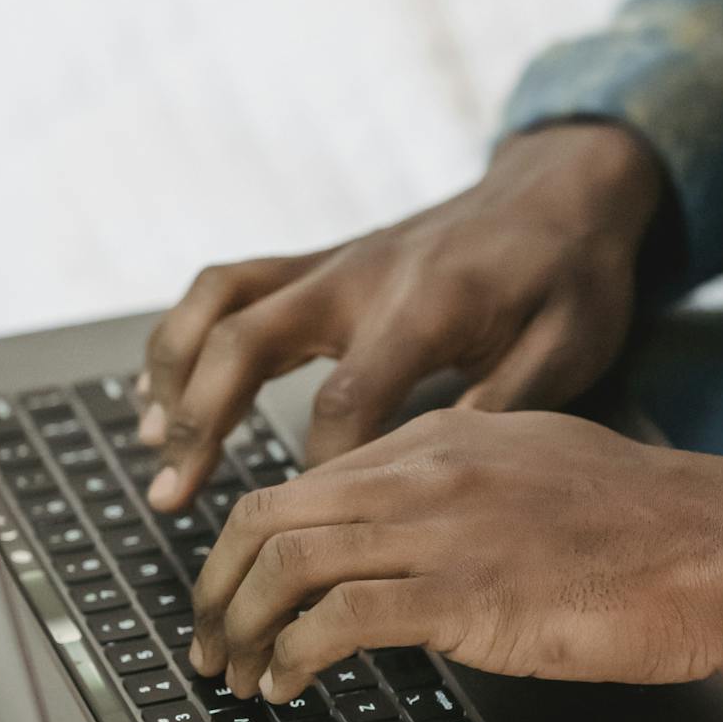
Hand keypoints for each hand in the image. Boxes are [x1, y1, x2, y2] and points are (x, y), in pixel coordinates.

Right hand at [135, 123, 664, 506]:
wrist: (561, 188)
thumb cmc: (571, 274)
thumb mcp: (570, 345)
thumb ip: (506, 406)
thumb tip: (438, 475)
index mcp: (425, 307)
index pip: (346, 402)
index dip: (318, 474)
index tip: (308, 533)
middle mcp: (361, 277)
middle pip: (247, 342)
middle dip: (201, 421)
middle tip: (170, 495)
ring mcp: (332, 263)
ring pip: (219, 303)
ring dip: (174, 369)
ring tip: (151, 442)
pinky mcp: (321, 260)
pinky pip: (227, 287)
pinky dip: (184, 333)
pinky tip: (159, 387)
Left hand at [190, 407, 722, 699]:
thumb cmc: (656, 524)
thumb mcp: (542, 469)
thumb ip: (468, 488)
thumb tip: (415, 538)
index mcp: (444, 438)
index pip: (307, 480)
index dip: (251, 544)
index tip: (237, 592)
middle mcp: (426, 471)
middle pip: (269, 514)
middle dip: (216, 585)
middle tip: (207, 642)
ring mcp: (441, 530)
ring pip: (285, 563)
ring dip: (240, 628)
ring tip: (235, 675)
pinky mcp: (463, 595)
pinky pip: (335, 619)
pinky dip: (291, 657)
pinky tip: (288, 686)